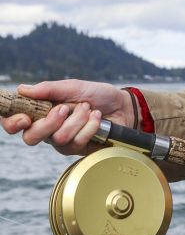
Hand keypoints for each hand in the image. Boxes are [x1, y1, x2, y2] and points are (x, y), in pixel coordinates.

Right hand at [0, 80, 133, 156]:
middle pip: (31, 137)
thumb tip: (22, 89)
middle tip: (64, 109)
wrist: (122, 106)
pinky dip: (89, 126)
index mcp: (41, 111)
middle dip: (49, 123)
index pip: (14, 122)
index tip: (24, 118)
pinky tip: (96, 117)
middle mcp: (48, 128)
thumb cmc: (97, 95)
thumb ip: (48, 89)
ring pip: (58, 138)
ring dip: (77, 120)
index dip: (12, 123)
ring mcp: (62, 140)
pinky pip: (77, 142)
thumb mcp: (73, 86)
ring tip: (88, 108)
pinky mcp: (78, 148)